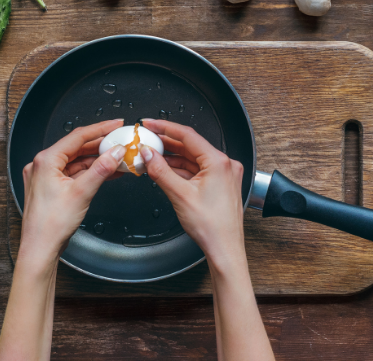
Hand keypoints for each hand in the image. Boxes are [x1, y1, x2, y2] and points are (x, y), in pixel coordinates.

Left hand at [20, 119, 124, 261]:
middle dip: (101, 145)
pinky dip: (91, 171)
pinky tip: (108, 171)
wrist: (40, 249)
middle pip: (78, 147)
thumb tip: (116, 152)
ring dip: (98, 159)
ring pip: (78, 160)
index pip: (78, 136)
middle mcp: (43, 165)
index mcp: (46, 160)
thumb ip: (102, 168)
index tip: (116, 124)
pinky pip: (75, 172)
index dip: (100, 128)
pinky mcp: (52, 187)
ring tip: (119, 157)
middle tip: (120, 140)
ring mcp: (47, 176)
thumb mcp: (82, 192)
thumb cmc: (51, 225)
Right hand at [140, 119, 245, 270]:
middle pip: (190, 146)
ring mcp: (223, 174)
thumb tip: (148, 154)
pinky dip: (181, 169)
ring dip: (172, 157)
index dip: (165, 127)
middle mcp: (225, 164)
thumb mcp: (180, 195)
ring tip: (151, 154)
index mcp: (219, 162)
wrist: (225, 249)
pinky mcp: (220, 183)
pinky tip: (165, 169)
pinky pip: (197, 169)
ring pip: (193, 158)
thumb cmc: (212, 227)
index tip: (150, 123)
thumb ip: (161, 171)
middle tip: (147, 138)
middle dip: (167, 143)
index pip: (188, 136)